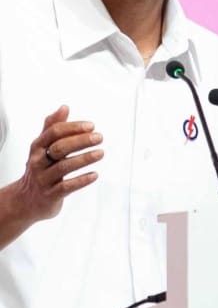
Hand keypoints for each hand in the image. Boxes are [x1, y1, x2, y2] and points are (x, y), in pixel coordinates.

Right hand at [14, 105, 103, 223]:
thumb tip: (64, 107)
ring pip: (64, 167)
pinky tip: (95, 175)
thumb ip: (52, 127)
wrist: (26, 200)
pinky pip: (66, 187)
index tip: (92, 126)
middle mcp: (38, 162)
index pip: (54, 132)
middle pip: (59, 147)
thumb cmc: (40, 168)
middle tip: (100, 137)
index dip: (74, 127)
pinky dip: (81, 180)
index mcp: (37, 147)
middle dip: (81, 141)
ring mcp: (43, 179)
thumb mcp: (42, 147)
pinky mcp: (50, 196)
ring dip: (84, 158)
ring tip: (101, 153)